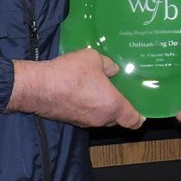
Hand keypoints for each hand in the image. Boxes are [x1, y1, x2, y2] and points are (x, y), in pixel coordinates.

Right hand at [8, 48, 141, 128]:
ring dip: (103, 107)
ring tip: (101, 90)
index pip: (133, 120)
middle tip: (119, 92)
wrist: (38, 87)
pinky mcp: (72, 121)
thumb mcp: (94, 59)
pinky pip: (87, 116)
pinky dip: (89, 107)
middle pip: (117, 118)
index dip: (140, 117)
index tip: (143, 113)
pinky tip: (84, 92)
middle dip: (120, 108)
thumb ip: (109, 65)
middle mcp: (101, 118)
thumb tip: (114, 70)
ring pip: (101, 117)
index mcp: (112, 105)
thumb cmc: (70, 73)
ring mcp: (85, 122)